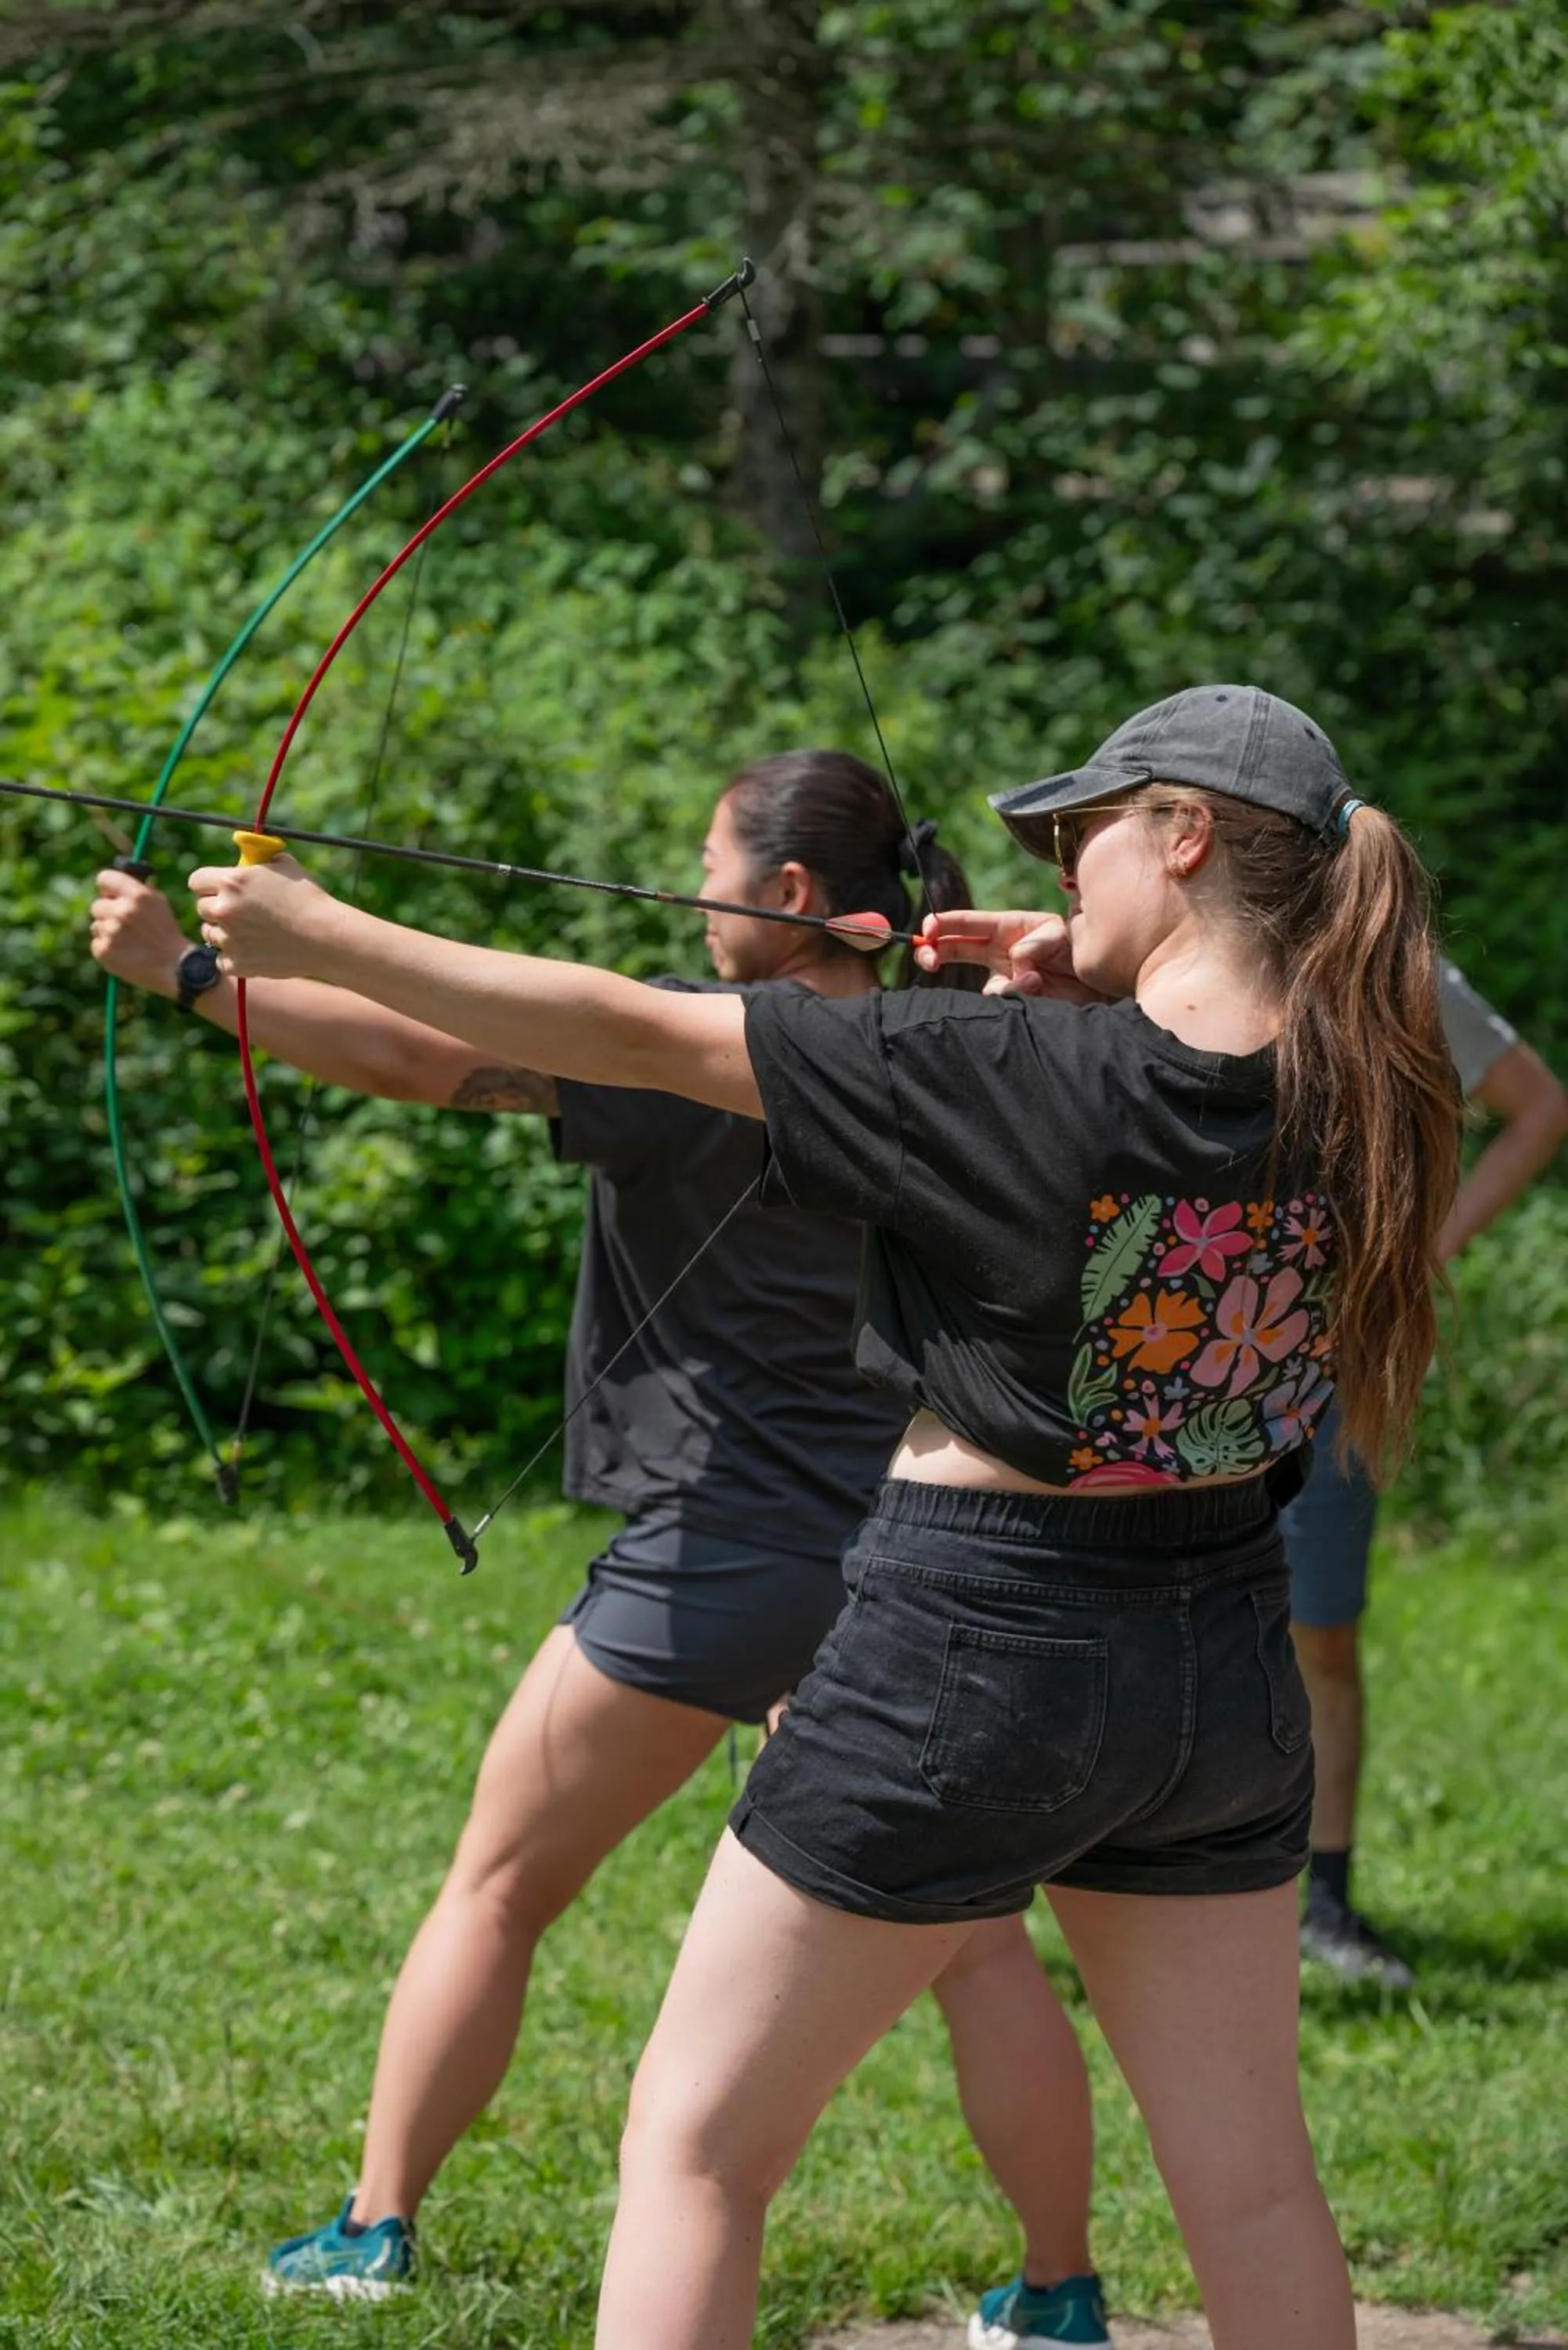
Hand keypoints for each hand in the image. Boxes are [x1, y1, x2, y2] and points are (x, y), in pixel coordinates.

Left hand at [89, 868, 191, 997]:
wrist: (174, 966)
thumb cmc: (166, 933)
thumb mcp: (158, 903)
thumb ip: (136, 890)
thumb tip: (112, 886)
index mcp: (137, 895)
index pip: (104, 878)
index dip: (107, 888)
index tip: (110, 896)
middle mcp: (122, 911)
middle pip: (97, 905)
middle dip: (108, 913)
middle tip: (125, 925)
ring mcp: (111, 932)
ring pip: (96, 925)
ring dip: (108, 932)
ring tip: (129, 942)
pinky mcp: (103, 951)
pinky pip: (97, 943)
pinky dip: (107, 948)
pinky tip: (125, 953)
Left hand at [187, 853, 340, 980]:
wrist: (325, 937)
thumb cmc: (308, 897)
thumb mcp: (284, 865)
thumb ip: (259, 859)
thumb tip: (248, 853)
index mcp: (232, 881)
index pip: (196, 881)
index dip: (207, 884)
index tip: (217, 889)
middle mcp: (224, 909)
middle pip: (201, 908)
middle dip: (216, 908)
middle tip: (237, 911)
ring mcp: (228, 939)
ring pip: (210, 934)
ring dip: (224, 932)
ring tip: (250, 932)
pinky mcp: (236, 964)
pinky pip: (221, 959)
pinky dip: (233, 957)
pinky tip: (253, 950)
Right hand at [914, 908, 1106, 1002]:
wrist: (1098, 982)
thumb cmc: (1078, 949)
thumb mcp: (1059, 935)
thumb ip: (1035, 944)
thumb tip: (1016, 963)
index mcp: (1006, 927)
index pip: (967, 923)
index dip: (943, 924)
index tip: (927, 931)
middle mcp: (999, 951)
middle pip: (955, 948)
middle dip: (935, 951)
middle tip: (927, 959)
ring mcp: (1005, 977)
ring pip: (986, 986)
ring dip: (1007, 986)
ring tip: (1035, 980)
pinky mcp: (1015, 1000)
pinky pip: (1003, 1002)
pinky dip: (1019, 996)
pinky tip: (1039, 989)